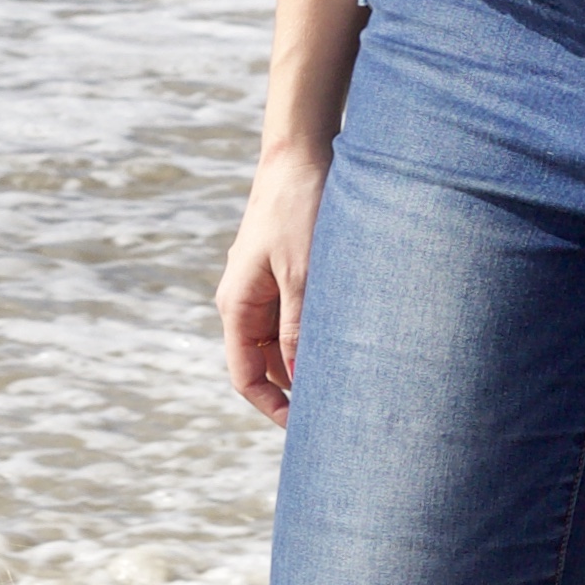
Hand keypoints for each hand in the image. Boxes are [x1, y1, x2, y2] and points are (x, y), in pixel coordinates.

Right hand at [215, 142, 330, 420]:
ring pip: (281, 341)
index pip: (244, 377)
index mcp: (236, 306)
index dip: (272, 408)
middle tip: (336, 411)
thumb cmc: (298, 210)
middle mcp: (244, 301)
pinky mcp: (283, 272)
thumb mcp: (302, 275)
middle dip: (294, 389)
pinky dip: (315, 334)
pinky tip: (346, 342)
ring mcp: (263, 287)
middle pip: (263, 364)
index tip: (306, 429)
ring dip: (308, 360)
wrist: (300, 155)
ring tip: (348, 379)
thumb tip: (302, 381)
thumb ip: (299, 330)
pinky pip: (294, 316)